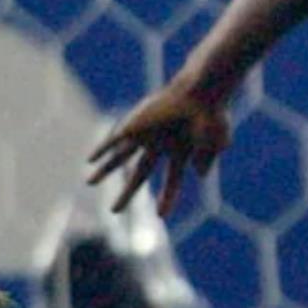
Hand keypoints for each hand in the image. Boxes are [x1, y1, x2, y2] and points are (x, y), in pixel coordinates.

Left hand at [87, 78, 233, 215]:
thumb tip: (200, 175)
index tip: (161, 216)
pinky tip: (89, 160)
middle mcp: (161, 145)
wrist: (200, 91)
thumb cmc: (212, 115)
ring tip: (89, 182)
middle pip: (139, 175)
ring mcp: (147, 135)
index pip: (172, 180)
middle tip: (114, 211)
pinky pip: (115, 140)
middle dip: (127, 193)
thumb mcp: (218, 141)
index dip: (167, 198)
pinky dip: (102, 149)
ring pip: (121, 157)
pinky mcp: (137, 124)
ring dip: (105, 170)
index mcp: (181, 151)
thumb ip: (209, 158)